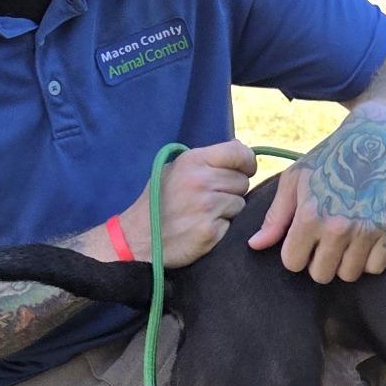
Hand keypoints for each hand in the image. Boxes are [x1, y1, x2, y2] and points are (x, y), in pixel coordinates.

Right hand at [119, 140, 255, 266]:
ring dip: (228, 210)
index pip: (239, 152)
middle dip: (233, 190)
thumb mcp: (175, 169)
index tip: (245, 170)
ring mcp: (206, 206)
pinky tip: (203, 227)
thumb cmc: (159, 201)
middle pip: (243, 181)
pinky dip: (222, 227)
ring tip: (204, 213)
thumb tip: (239, 148)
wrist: (139, 237)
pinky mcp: (210, 230)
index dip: (247, 162)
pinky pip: (232, 224)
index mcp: (193, 160)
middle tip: (211, 198)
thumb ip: (206, 160)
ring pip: (240, 203)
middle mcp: (201, 180)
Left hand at [247, 117, 385, 283]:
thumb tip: (255, 246)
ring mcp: (367, 230)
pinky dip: (368, 260)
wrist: (374, 139)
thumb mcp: (295, 180)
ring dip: (343, 262)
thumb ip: (275, 217)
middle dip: (318, 261)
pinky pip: (374, 268)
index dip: (295, 253)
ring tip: (344, 240)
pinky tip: (363, 240)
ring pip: (348, 275)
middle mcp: (338, 227)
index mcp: (310, 215)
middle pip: (321, 274)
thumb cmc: (329, 159)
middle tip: (324, 240)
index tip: (303, 238)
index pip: (293, 263)